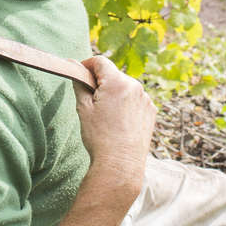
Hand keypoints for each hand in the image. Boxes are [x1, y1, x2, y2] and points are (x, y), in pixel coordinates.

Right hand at [74, 54, 154, 189]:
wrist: (120, 164)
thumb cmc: (99, 137)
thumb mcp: (83, 108)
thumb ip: (79, 84)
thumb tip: (74, 67)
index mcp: (117, 82)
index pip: (100, 61)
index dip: (87, 65)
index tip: (80, 75)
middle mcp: (135, 86)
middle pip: (113, 75)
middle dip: (101, 83)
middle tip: (90, 101)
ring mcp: (146, 99)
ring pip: (125, 88)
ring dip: (114, 94)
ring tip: (106, 116)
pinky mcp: (151, 111)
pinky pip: (135, 100)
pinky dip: (126, 105)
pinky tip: (119, 123)